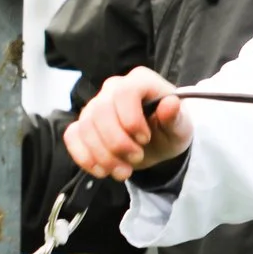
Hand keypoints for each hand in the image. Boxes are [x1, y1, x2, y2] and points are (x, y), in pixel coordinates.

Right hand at [65, 67, 191, 180]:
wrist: (156, 145)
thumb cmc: (168, 130)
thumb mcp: (180, 128)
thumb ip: (175, 117)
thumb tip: (171, 104)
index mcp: (140, 81)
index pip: (125, 92)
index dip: (131, 119)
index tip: (144, 139)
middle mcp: (113, 88)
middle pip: (101, 111)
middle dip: (117, 143)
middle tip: (136, 159)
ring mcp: (94, 106)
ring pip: (85, 127)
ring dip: (103, 156)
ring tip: (123, 172)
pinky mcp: (82, 125)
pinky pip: (72, 137)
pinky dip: (85, 158)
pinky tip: (102, 170)